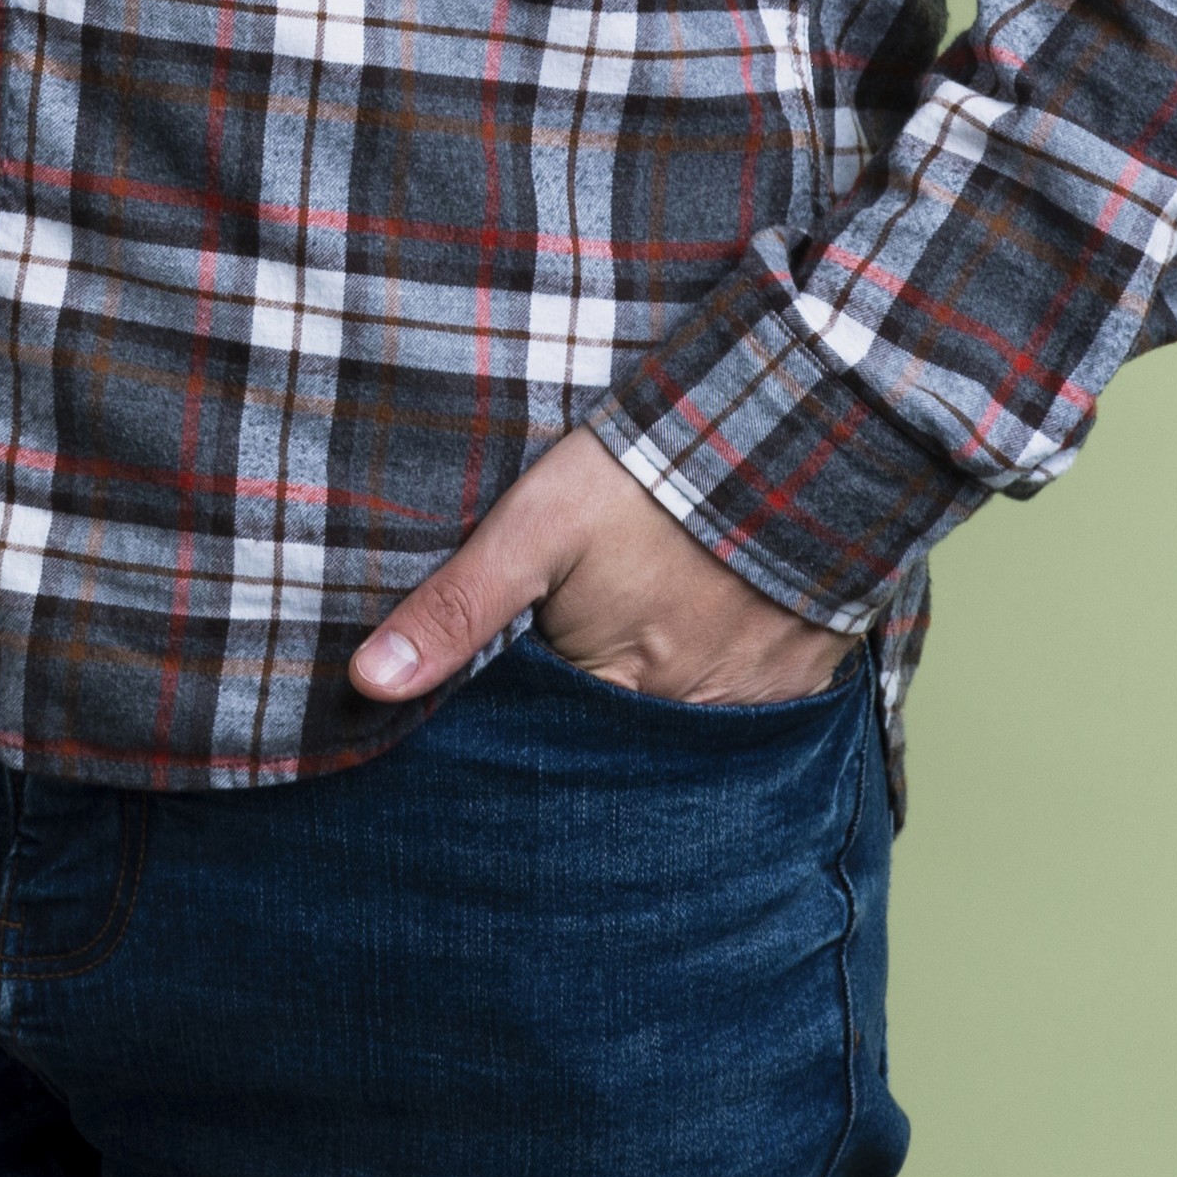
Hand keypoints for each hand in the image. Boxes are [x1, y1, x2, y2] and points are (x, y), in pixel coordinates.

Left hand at [350, 425, 853, 709]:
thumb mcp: (535, 528)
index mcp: (615, 687)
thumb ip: (457, 608)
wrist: (795, 434)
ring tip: (644, 648)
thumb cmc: (650, 479)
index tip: (503, 711)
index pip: (550, 742)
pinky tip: (709, 643)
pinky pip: (758, 707)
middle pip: (622, 741)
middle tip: (580, 664)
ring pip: (688, 725)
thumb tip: (368, 683)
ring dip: (660, 701)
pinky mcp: (807, 672)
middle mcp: (689, 714)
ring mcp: (755, 697)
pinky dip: (728, 686)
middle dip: (591, 723)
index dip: (524, 725)